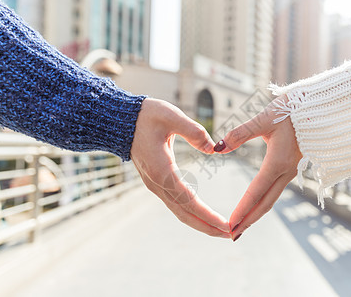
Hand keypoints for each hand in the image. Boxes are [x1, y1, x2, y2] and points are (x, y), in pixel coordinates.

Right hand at [130, 98, 230, 237]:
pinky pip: (176, 204)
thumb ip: (194, 131)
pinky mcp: (157, 182)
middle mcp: (158, 183)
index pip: (189, 201)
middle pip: (185, 214)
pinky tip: (204, 215)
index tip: (225, 225)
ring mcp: (156, 185)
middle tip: (231, 235)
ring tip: (221, 229)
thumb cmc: (145, 116)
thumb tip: (213, 148)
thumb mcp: (171, 116)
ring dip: (201, 222)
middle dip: (208, 226)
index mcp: (162, 171)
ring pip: (180, 212)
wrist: (119, 121)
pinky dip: (192, 213)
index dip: (208, 215)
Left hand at [214, 94, 301, 240]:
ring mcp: (291, 171)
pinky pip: (276, 190)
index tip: (230, 225)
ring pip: (272, 198)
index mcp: (278, 162)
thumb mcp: (265, 118)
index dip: (242, 210)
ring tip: (241, 225)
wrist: (321, 107)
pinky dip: (264, 202)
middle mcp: (286, 171)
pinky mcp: (292, 167)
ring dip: (256, 214)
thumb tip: (219, 147)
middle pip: (265, 203)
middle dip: (248, 220)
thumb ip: (241, 133)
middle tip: (232, 235)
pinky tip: (256, 206)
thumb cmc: (292, 110)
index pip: (256, 192)